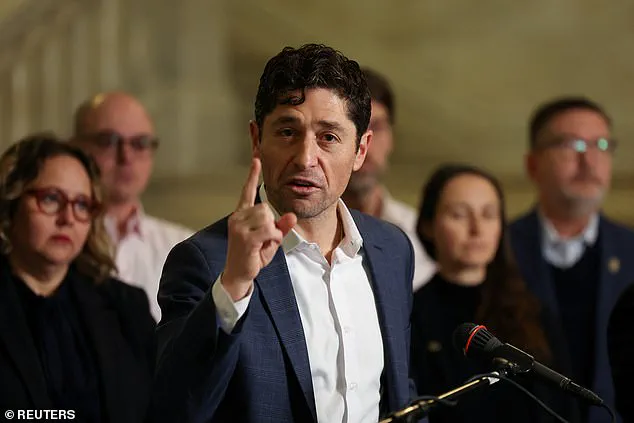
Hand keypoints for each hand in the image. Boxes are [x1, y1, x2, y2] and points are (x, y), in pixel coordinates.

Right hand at [222, 158, 296, 300]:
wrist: (238, 274)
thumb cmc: (253, 256)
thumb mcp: (270, 239)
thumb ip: (281, 227)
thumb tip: (291, 215)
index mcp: (241, 215)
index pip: (247, 191)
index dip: (252, 175)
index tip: (256, 159)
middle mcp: (237, 218)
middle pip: (266, 208)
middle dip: (272, 223)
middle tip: (265, 239)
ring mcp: (239, 227)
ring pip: (268, 217)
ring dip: (273, 232)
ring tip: (263, 243)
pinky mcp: (245, 238)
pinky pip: (269, 230)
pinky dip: (273, 239)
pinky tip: (264, 247)